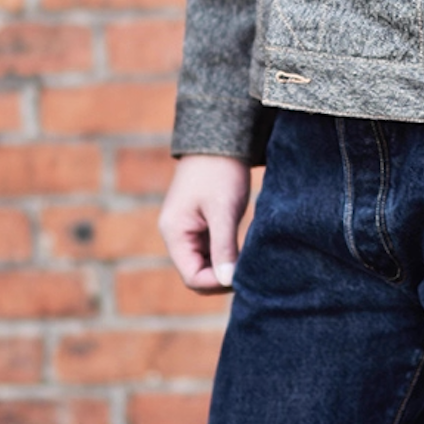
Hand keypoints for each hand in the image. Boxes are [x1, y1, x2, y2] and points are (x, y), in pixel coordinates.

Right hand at [159, 154, 251, 291]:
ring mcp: (188, 232)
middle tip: (249, 272)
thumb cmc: (219, 172)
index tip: (242, 275)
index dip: (217, 283)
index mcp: (174, 233)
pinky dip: (227, 258)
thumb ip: (224, 247)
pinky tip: (244, 253)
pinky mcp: (201, 228)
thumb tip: (228, 281)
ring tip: (248, 262)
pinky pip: (212, 254)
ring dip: (226, 269)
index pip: (192, 278)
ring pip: (206, 267)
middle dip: (221, 279)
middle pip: (197, 276)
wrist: (219, 141)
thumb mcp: (223, 210)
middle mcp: (177, 236)